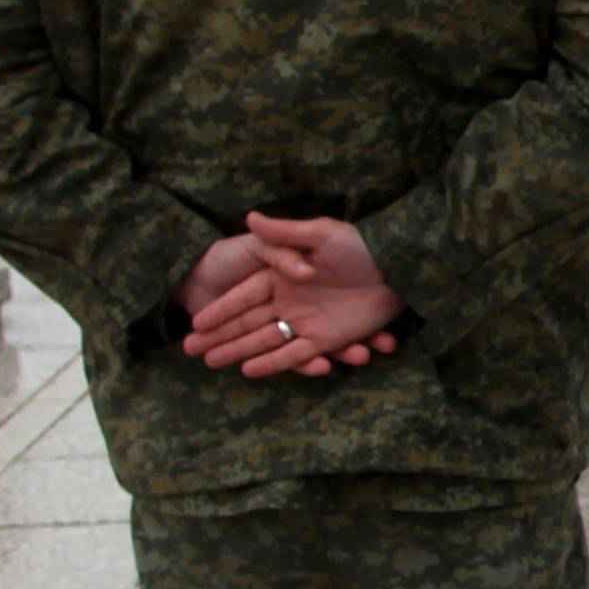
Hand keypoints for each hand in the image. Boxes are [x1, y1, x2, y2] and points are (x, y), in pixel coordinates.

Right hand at [187, 213, 406, 379]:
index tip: (193, 320)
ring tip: (211, 363)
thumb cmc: (361, 246)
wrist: (399, 270)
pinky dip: (273, 363)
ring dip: (238, 352)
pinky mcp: (326, 340)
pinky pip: (294, 354)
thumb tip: (249, 216)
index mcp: (283, 277)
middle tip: (189, 350)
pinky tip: (248, 371)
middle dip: (218, 336)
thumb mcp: (322, 234)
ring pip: (265, 341)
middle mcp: (289, 301)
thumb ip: (284, 232)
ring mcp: (307, 322)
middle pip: (247, 323)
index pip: (242, 297)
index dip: (219, 309)